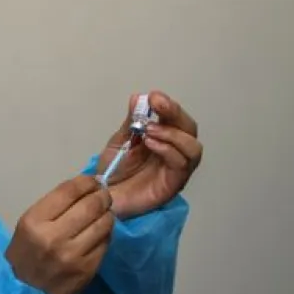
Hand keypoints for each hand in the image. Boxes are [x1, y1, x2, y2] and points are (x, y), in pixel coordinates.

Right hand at [6, 174, 115, 293]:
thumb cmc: (23, 258)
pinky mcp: (88, 269)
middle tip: (103, 196)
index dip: (86, 182)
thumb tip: (85, 191)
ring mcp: (73, 255)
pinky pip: (105, 243)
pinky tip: (98, 234)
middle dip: (102, 196)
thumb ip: (54, 209)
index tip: (92, 181)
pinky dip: (105, 234)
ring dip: (106, 215)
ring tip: (102, 215)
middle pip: (91, 204)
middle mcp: (54, 236)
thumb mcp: (27, 228)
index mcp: (34, 222)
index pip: (69, 191)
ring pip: (104, 222)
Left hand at [96, 91, 202, 219]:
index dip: (169, 105)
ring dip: (172, 133)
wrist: (101, 197)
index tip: (154, 96)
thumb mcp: (120, 141)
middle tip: (157, 104)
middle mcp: (175, 152)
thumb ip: (131, 122)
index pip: (176, 119)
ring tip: (149, 130)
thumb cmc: (113, 171)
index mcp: (165, 139)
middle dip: (175, 114)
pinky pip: (181, 164)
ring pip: (192, 147)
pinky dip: (168, 150)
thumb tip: (138, 97)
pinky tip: (150, 143)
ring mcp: (176, 169)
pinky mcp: (173, 184)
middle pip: (189, 129)